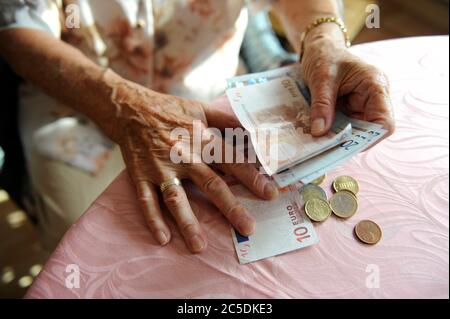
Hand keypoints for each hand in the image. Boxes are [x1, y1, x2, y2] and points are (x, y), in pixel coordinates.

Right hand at [107, 81, 277, 252]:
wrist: (130, 109)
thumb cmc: (171, 111)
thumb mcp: (201, 110)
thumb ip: (227, 121)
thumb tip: (254, 130)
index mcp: (201, 139)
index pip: (231, 160)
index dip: (251, 177)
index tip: (270, 193)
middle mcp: (183, 156)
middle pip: (210, 184)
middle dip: (230, 207)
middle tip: (248, 228)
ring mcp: (160, 169)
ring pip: (176, 198)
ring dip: (188, 222)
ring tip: (199, 247)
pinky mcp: (141, 176)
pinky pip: (147, 200)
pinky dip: (153, 220)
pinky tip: (163, 239)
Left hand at [301, 25, 394, 138]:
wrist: (319, 49)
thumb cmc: (324, 56)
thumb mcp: (320, 78)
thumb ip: (321, 105)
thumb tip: (320, 132)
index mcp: (375, 85)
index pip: (384, 121)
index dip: (369, 138)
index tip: (346, 144)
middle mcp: (373, 98)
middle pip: (370, 130)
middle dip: (351, 140)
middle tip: (327, 146)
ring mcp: (362, 105)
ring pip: (356, 132)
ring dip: (340, 138)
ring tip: (320, 141)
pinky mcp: (351, 110)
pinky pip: (345, 127)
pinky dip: (334, 132)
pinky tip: (320, 134)